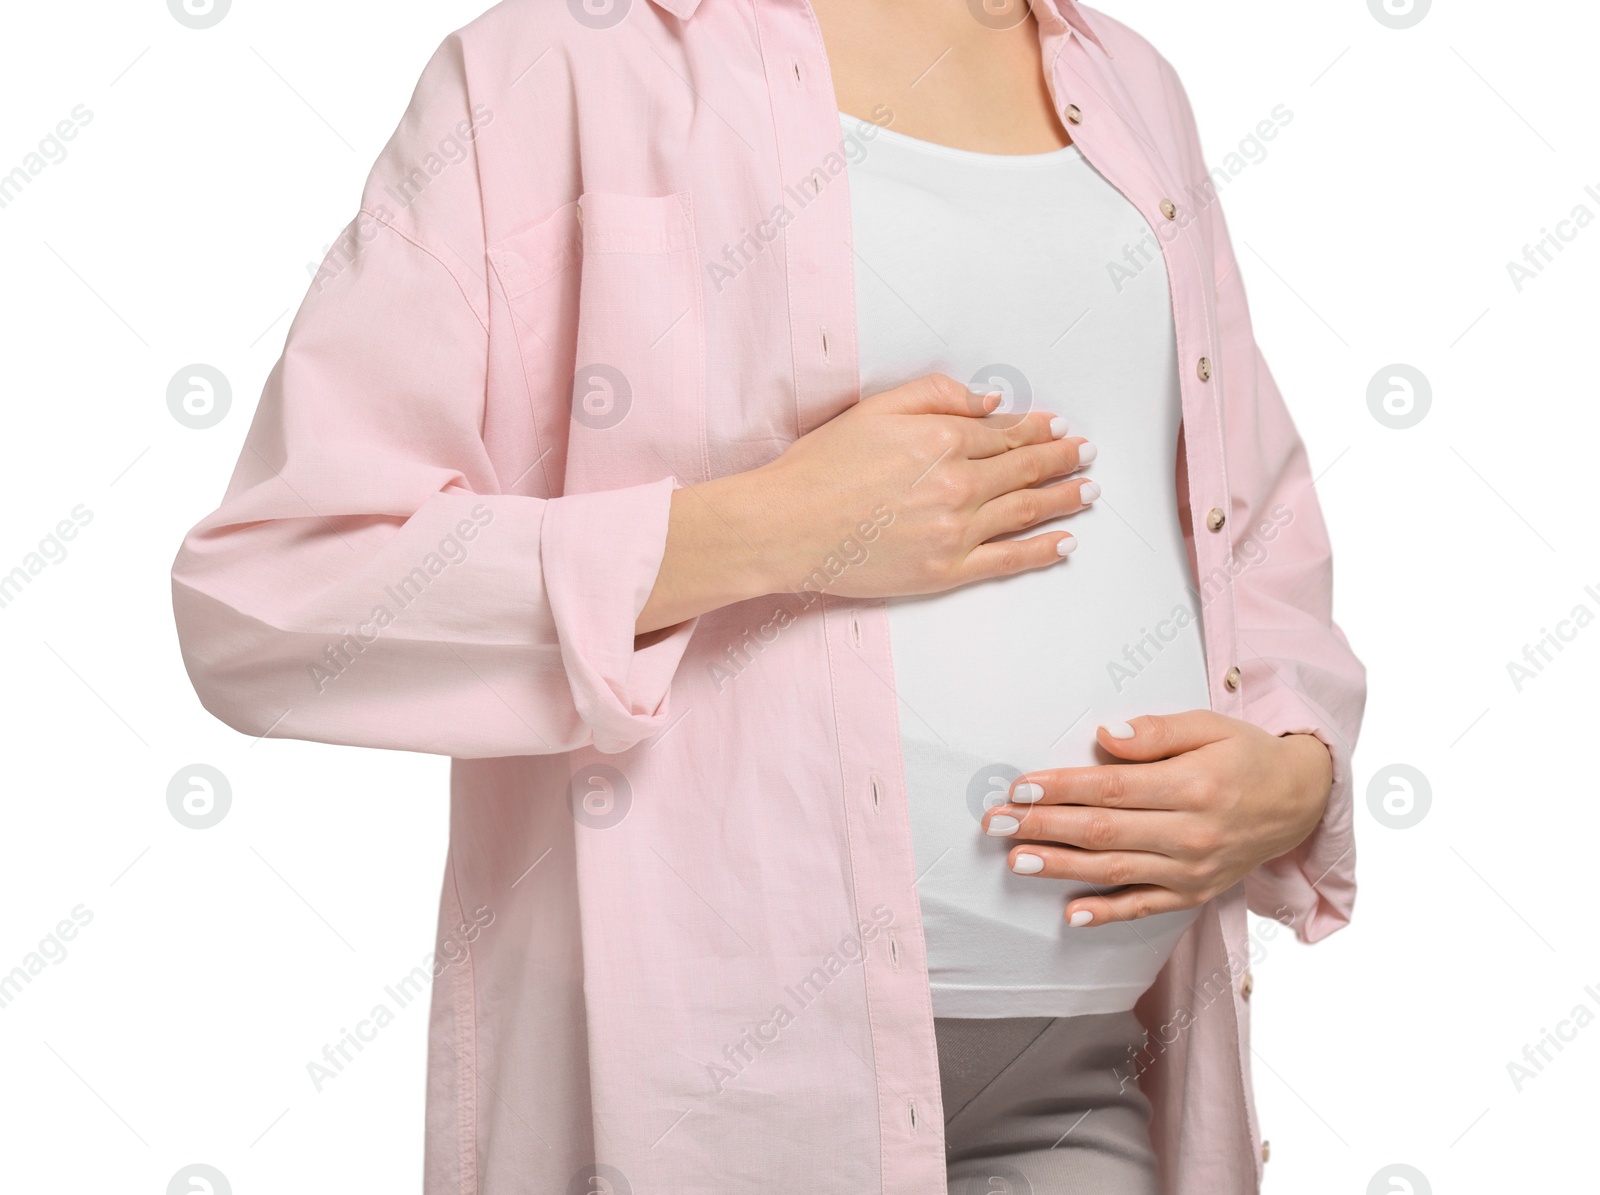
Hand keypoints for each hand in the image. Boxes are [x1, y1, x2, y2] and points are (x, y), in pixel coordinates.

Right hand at [636, 373, 1096, 631]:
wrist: (786, 527)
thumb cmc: (820, 468)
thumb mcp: (876, 408)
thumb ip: (936, 395)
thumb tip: (989, 401)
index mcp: (942, 438)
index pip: (1005, 432)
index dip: (1039, 429)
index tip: (1060, 428)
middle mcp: (958, 483)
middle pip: (1025, 468)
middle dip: (1063, 459)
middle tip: (1086, 454)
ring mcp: (956, 530)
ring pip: (1026, 510)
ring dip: (1065, 499)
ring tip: (1089, 490)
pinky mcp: (945, 569)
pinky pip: (1009, 560)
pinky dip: (1042, 551)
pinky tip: (1065, 543)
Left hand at [979, 711, 1332, 926]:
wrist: (1299, 802)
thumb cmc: (1246, 756)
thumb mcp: (1209, 726)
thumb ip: (1157, 733)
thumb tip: (1107, 738)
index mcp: (1194, 786)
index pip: (1113, 788)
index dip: (1062, 789)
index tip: (1020, 788)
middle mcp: (1192, 834)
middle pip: (1105, 831)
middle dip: (1044, 827)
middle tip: (996, 825)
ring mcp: (1192, 870)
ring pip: (1115, 870)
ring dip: (1061, 867)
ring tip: (1017, 860)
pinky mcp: (1194, 893)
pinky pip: (1144, 907)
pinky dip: (1106, 913)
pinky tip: (1070, 913)